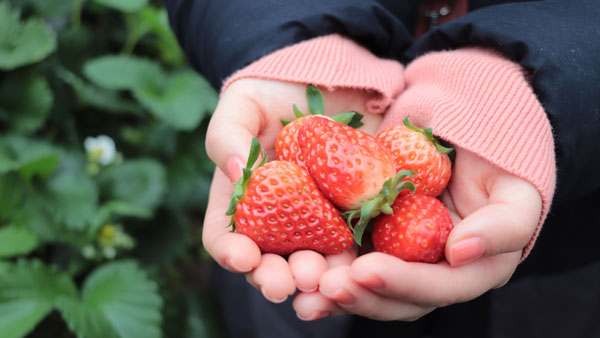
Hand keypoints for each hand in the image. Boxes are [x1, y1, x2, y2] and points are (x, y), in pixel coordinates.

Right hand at [203, 78, 382, 302]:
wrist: (333, 81)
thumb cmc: (276, 90)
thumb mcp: (243, 102)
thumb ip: (227, 135)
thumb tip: (237, 173)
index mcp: (243, 200)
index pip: (226, 236)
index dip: (231, 252)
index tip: (242, 257)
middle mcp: (279, 219)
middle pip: (270, 261)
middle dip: (276, 277)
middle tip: (285, 282)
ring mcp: (319, 221)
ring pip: (315, 262)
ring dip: (318, 278)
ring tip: (325, 279)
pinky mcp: (357, 216)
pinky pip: (358, 244)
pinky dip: (358, 261)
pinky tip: (361, 267)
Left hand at [293, 146, 541, 320]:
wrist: (468, 133)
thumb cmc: (501, 160)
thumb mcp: (516, 190)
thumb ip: (503, 226)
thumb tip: (460, 252)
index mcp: (470, 270)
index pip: (437, 287)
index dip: (402, 283)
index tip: (366, 271)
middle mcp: (432, 272)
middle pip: (396, 299)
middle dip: (360, 296)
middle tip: (326, 285)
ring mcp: (401, 257)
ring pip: (368, 287)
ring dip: (335, 293)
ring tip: (303, 294)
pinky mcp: (375, 238)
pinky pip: (348, 257)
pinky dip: (325, 264)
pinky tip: (295, 264)